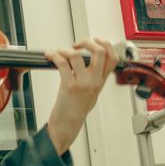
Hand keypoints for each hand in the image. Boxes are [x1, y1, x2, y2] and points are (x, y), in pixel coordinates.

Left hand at [44, 38, 117, 154]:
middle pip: (100, 52)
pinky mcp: (68, 86)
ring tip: (59, 52)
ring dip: (65, 50)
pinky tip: (50, 56)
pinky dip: (54, 56)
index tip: (96, 41)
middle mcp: (94, 81)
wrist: (68, 124)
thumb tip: (87, 62)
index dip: (106, 45)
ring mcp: (82, 83)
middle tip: (77, 44)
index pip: (113, 58)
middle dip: (87, 42)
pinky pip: (62, 64)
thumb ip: (93, 78)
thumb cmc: (76, 110)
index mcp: (101, 81)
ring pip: (77, 56)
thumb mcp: (92, 93)